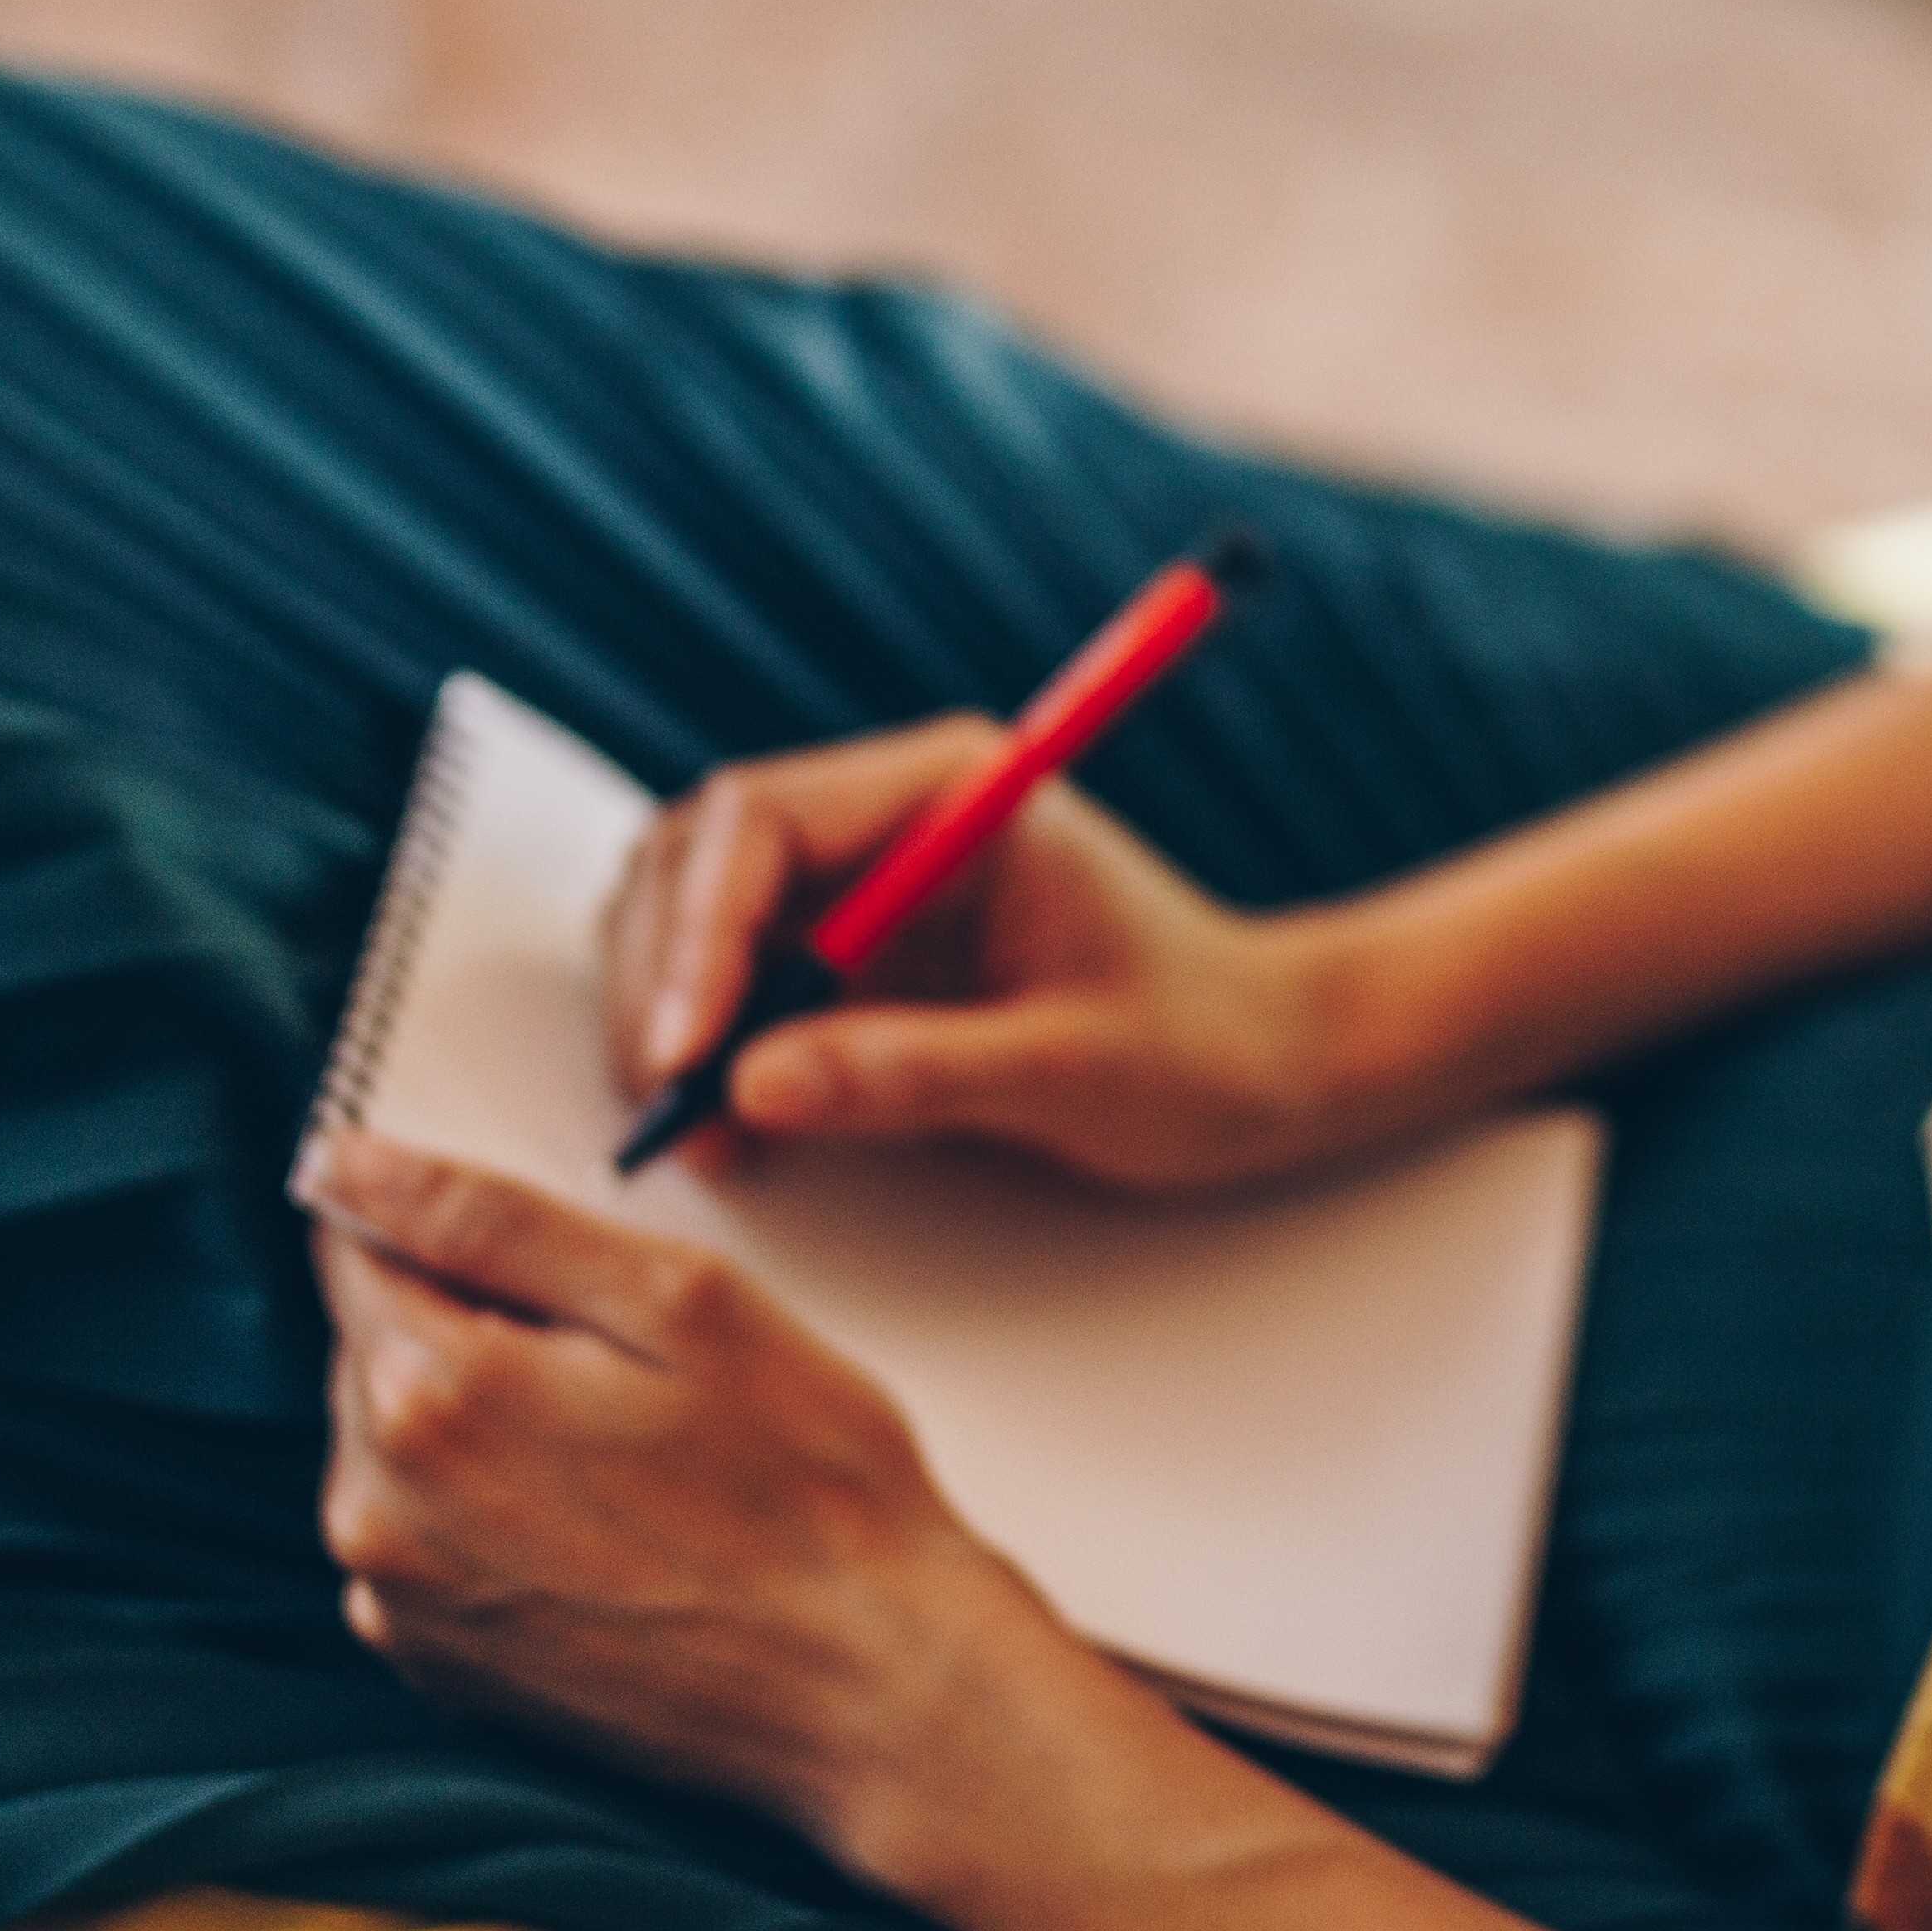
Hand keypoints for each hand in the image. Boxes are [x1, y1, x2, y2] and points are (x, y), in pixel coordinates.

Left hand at [299, 1127, 1129, 1866]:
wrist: (870, 1688)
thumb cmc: (808, 1487)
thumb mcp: (677, 1300)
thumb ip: (490, 1218)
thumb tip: (344, 1162)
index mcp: (428, 1392)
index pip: (356, 1239)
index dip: (461, 1225)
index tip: (558, 1263)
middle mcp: (377, 1509)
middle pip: (377, 1342)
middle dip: (482, 1324)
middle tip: (635, 1370)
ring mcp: (399, 1602)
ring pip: (400, 1441)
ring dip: (488, 1419)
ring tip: (634, 1459)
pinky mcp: (435, 1666)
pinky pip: (428, 1536)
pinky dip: (493, 1512)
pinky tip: (608, 1529)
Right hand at [602, 715, 1407, 1191]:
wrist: (1267, 1063)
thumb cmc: (1205, 1047)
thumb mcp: (1075, 1069)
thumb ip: (919, 1070)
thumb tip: (755, 1085)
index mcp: (953, 787)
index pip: (763, 819)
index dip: (700, 933)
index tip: (689, 1052)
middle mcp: (889, 815)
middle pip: (698, 861)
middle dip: (663, 984)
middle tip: (672, 1119)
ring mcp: (858, 884)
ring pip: (690, 921)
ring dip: (669, 1024)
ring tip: (703, 1143)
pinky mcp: (846, 957)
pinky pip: (729, 987)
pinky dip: (705, 1057)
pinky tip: (733, 1139)